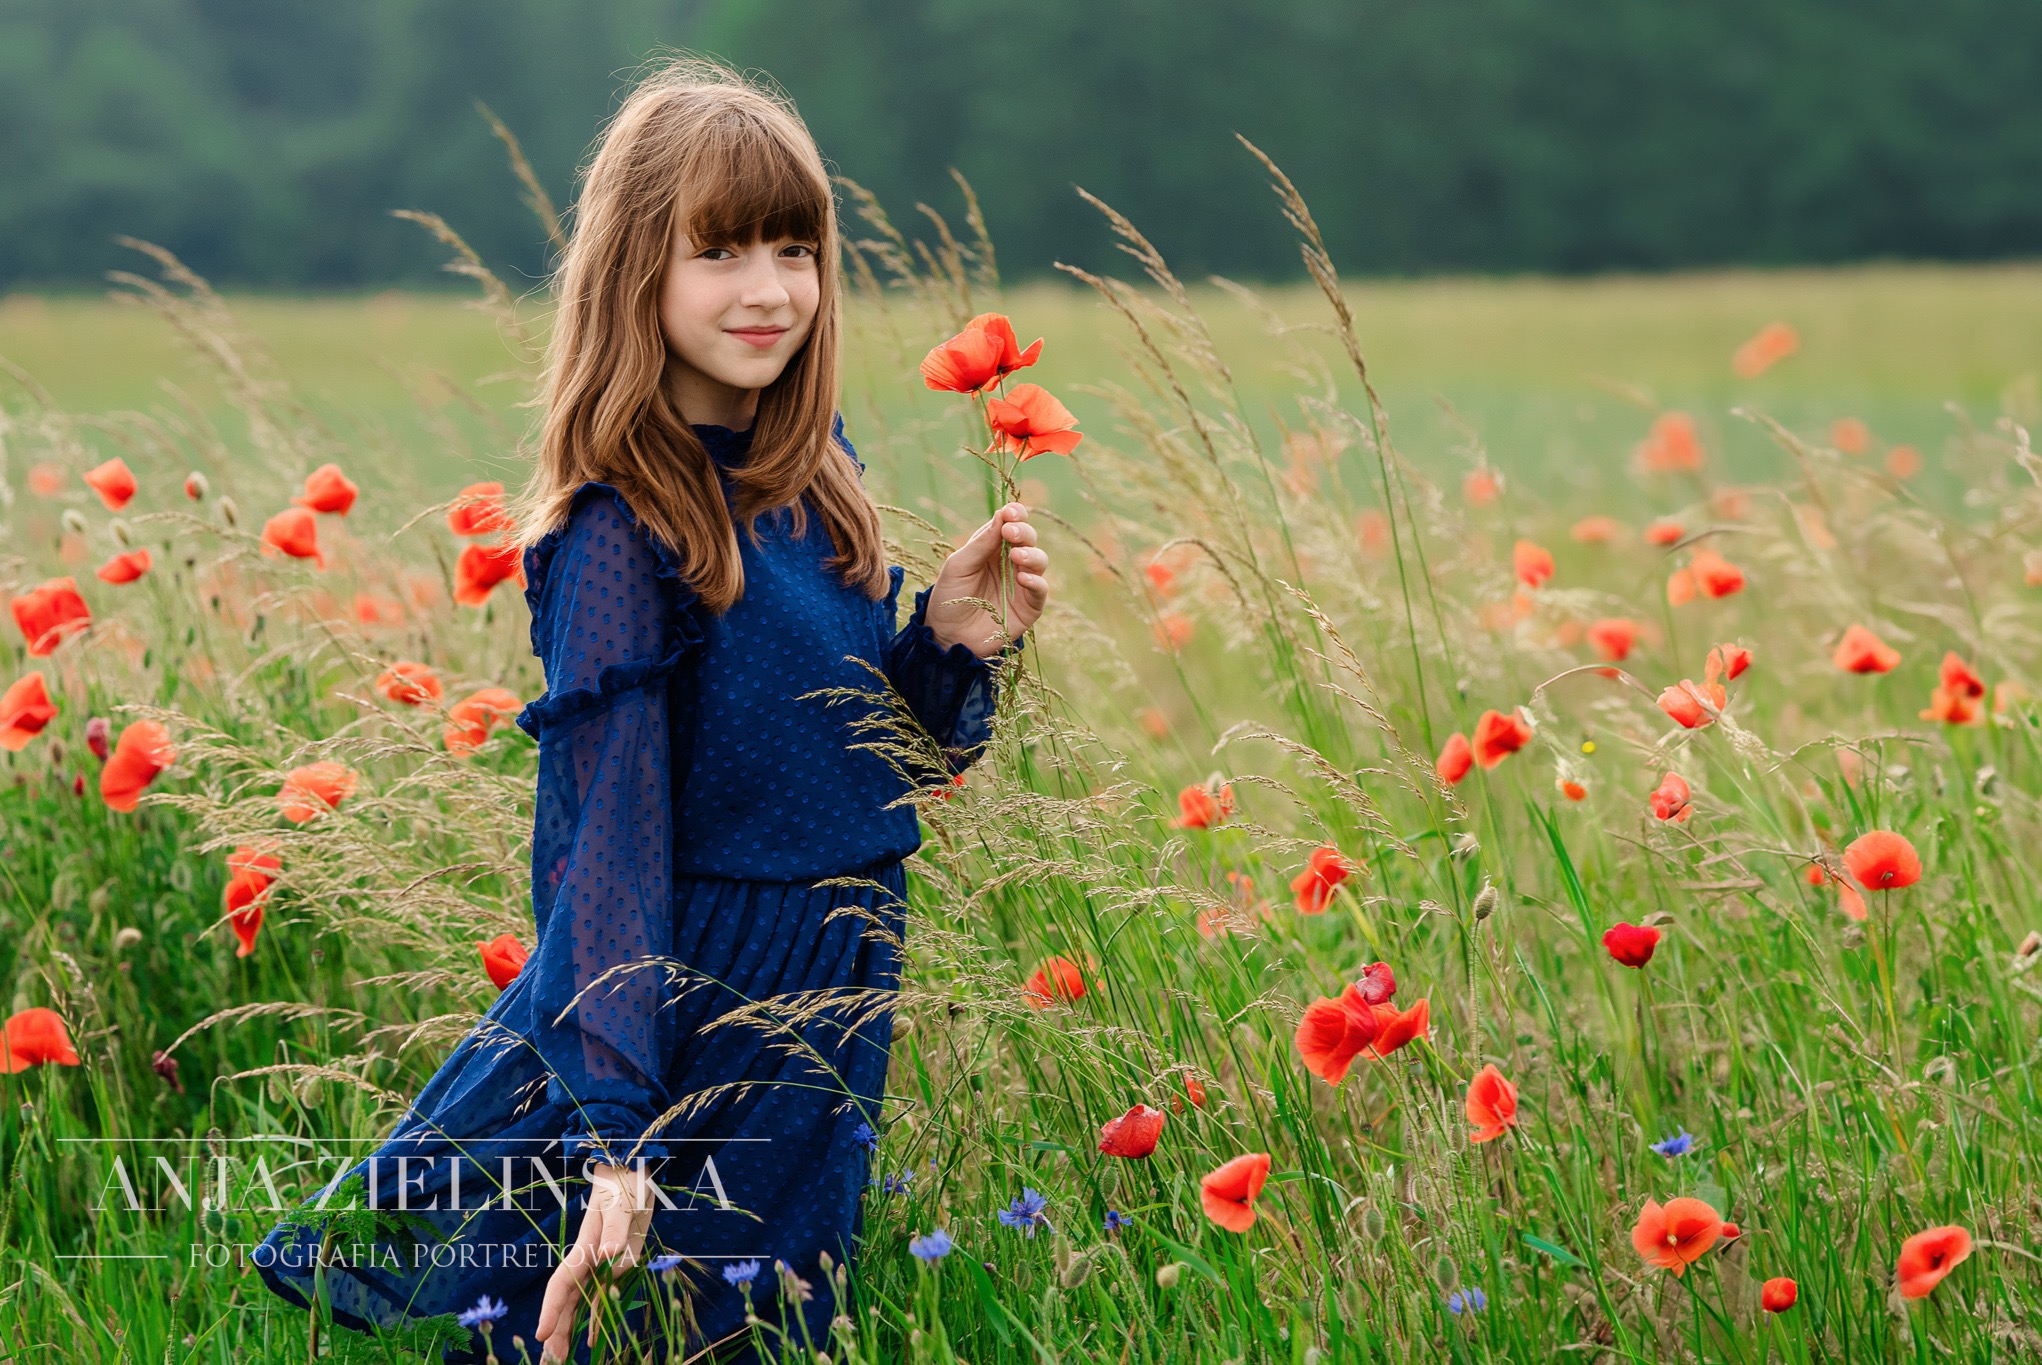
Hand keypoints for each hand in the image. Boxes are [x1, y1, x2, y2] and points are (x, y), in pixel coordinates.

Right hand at [535, 1162, 655, 1361]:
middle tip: (548, 1361)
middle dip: (555, 1329)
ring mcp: (601, 1262)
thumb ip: (615, 1227)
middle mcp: (589, 1258)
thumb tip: (608, 1254)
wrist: (632, 1167)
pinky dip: (594, 1319)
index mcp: (586, 1246)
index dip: (551, 1308)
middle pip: (567, 1300)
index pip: (562, 1283)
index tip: (540, 1333)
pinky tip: (590, 1340)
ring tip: (560, 1358)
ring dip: (570, 1330)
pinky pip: (601, 1297)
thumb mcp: (622, 1200)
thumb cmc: (625, 1181)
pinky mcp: (616, 1263)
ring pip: (581, 1303)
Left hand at [925, 502, 1048, 657]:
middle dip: (1023, 532)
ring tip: (1016, 556)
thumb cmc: (949, 597)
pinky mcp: (1030, 606)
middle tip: (1011, 532)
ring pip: (1039, 560)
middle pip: (1028, 539)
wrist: (947, 635)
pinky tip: (1022, 578)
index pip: (1011, 524)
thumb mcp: (959, 565)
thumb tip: (1001, 516)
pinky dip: (1035, 581)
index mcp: (993, 547)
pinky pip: (1040, 589)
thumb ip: (980, 543)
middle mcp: (1011, 562)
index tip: (1010, 512)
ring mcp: (1023, 584)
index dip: (1015, 515)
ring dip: (1031, 555)